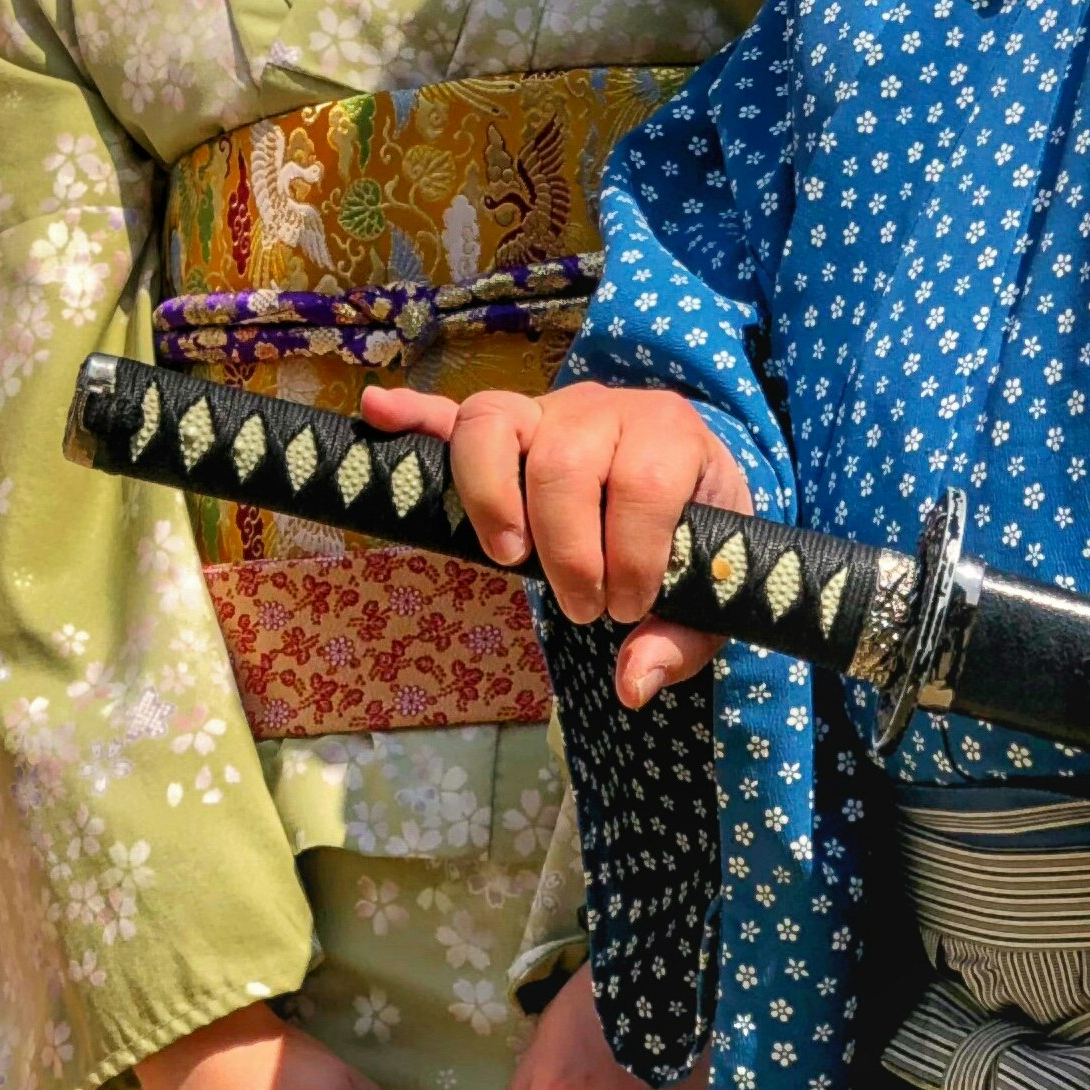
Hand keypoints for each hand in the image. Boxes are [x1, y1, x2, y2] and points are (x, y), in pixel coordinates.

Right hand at [356, 384, 747, 707]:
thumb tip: (631, 683)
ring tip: (509, 559)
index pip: (645, 479)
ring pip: (497, 424)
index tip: (628, 607)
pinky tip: (377, 411)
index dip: (632, 551)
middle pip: (565, 461)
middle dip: (567, 549)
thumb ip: (682, 638)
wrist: (690, 478)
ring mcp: (547, 409)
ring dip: (492, 498)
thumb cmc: (695, 535)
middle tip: (581, 606)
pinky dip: (413, 415)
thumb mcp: (712, 586)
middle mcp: (605, 407)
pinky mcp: (508, 425)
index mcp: (671, 435)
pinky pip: (452, 412)